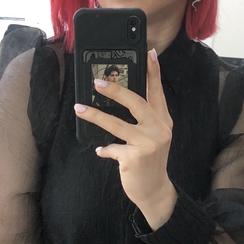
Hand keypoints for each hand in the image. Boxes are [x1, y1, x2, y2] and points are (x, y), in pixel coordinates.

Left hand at [74, 49, 176, 229]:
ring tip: (80, 108)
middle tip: (97, 82)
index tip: (149, 53)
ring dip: (96, 115)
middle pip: (136, 102)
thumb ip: (143, 120)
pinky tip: (100, 150)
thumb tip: (121, 99)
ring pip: (118, 124)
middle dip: (116, 90)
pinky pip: (113, 148)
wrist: (155, 190)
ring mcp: (148, 143)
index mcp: (163, 121)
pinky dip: (105, 149)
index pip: (158, 92)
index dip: (154, 72)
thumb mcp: (152, 138)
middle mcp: (159, 129)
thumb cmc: (149, 161)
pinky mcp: (135, 157)